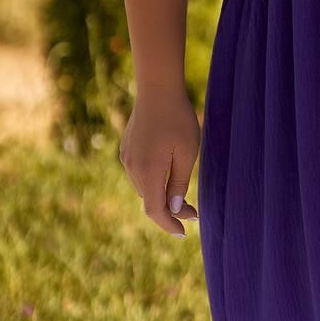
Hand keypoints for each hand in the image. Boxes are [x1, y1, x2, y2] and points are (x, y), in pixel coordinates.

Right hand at [119, 90, 200, 236]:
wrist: (158, 88)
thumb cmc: (178, 118)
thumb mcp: (187, 152)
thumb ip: (178, 182)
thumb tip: (172, 208)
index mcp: (148, 172)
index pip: (155, 211)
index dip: (169, 224)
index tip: (183, 232)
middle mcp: (132, 168)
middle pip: (150, 200)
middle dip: (170, 210)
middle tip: (193, 211)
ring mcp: (127, 158)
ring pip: (144, 187)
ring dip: (160, 194)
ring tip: (181, 194)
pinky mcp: (126, 148)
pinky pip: (139, 173)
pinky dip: (153, 180)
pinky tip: (166, 172)